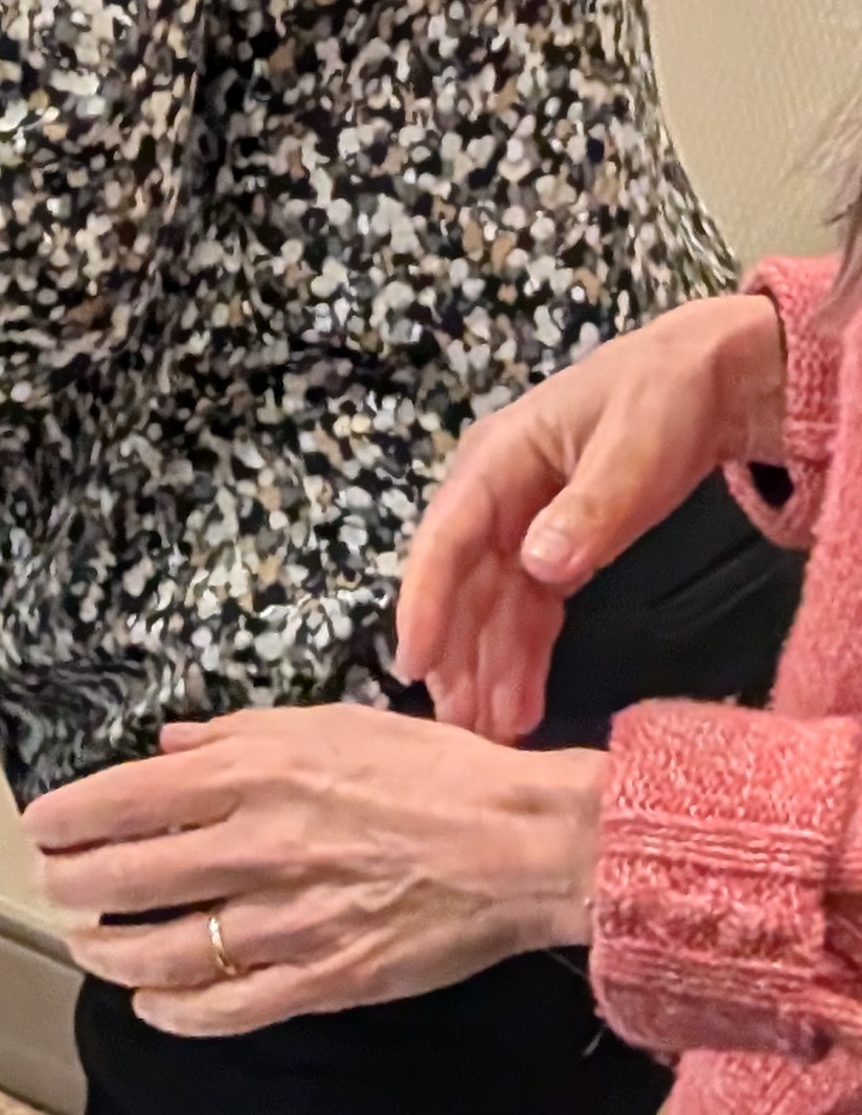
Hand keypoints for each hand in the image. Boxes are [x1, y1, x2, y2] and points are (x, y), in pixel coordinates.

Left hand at [25, 703, 606, 1034]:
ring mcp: (288, 921)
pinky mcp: (323, 979)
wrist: (518, 846)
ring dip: (108, 952)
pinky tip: (150, 1004)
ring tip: (84, 945)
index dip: (69, 817)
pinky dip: (176, 1011)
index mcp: (255, 775)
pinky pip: (229, 1007)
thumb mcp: (326, 724)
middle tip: (51, 886)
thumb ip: (234, 736)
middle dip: (73, 885)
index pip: (128, 799)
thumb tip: (166, 745)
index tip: (39, 827)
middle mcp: (258, 847)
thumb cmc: (430, 772)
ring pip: (166, 949)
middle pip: (130, 876)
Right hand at [396, 293, 791, 740]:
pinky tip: (520, 704)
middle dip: (455, 653)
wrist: (703, 380)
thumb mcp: (632, 449)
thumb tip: (536, 567)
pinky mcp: (552, 546)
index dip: (426, 601)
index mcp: (495, 461)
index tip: (413, 662)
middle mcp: (493, 496)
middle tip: (457, 727)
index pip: (446, 538)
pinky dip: (522, 655)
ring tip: (488, 734)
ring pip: (490, 605)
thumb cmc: (660, 400)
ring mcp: (519, 524)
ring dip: (486, 665)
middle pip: (461, 583)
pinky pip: (527, 610)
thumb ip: (589, 509)